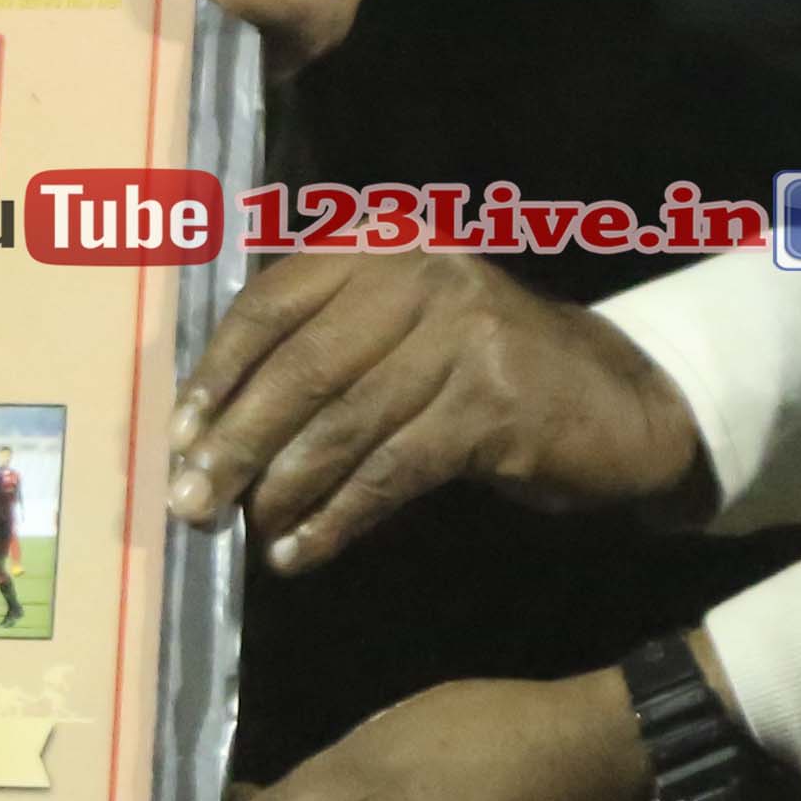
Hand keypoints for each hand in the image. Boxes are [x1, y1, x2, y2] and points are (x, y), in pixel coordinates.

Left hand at [169, 251, 705, 567]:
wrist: (622, 402)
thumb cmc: (489, 374)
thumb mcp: (406, 336)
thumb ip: (325, 354)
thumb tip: (212, 429)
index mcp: (382, 248)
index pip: (273, 301)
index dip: (218, 370)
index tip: (177, 433)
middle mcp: (420, 275)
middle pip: (302, 366)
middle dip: (237, 442)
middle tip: (191, 501)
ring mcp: (463, 336)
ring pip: (344, 422)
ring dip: (283, 489)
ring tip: (246, 535)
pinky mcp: (493, 404)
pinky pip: (392, 470)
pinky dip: (339, 517)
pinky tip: (304, 552)